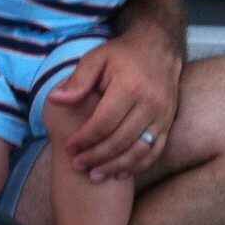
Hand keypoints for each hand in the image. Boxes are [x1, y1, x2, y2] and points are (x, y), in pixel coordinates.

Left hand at [48, 32, 179, 180]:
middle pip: (121, 140)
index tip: (69, 147)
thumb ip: (77, 80)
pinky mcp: (169, 123)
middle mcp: (150, 104)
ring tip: (95, 175)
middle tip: (77, 164)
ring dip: (116, 167)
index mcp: (129, 87)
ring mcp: (163, 116)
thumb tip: (55, 99)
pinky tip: (120, 174)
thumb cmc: (122, 54)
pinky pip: (155, 152)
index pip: (104, 122)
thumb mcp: (96, 58)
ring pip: (140, 151)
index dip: (85, 139)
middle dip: (97, 157)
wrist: (159, 48)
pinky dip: (138, 166)